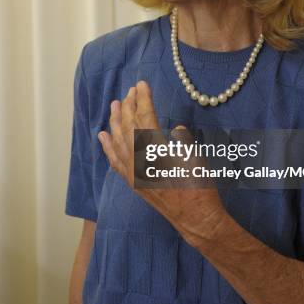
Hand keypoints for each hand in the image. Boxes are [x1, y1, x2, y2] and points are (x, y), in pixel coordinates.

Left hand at [97, 80, 226, 244]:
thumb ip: (183, 139)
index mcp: (156, 152)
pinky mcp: (133, 183)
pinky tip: (103, 136)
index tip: (142, 85)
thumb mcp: (196, 157)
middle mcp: (140, 161)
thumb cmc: (200, 187)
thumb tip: (176, 127)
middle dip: (129, 106)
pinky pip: (115, 162)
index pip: (145, 118)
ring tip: (115, 105)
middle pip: (129, 127)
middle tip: (130, 90)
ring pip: (118, 142)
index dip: (143, 100)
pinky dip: (108, 147)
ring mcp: (133, 173)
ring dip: (115, 122)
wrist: (195, 218)